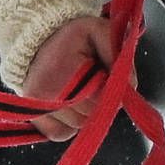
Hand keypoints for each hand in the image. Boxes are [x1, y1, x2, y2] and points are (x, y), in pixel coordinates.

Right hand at [22, 15, 114, 129]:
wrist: (36, 42)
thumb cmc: (71, 38)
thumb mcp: (99, 30)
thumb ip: (118, 55)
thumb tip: (130, 87)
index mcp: (61, 70)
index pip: (101, 97)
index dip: (108, 87)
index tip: (100, 72)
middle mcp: (44, 93)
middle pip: (92, 114)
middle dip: (98, 99)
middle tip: (89, 79)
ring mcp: (36, 109)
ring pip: (80, 125)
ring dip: (85, 111)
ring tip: (76, 88)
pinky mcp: (34, 120)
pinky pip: (63, 134)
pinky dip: (70, 123)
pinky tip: (68, 103)